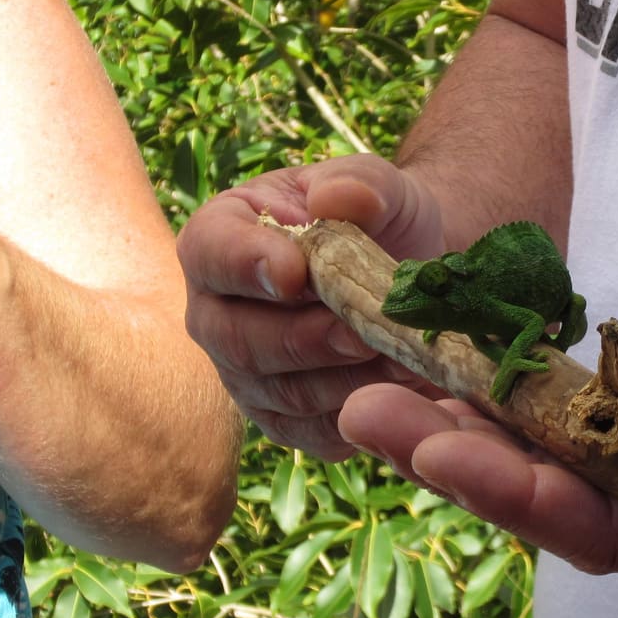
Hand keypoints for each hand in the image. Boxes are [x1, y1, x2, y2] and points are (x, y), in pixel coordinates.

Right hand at [177, 154, 450, 458]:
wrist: (405, 277)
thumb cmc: (377, 222)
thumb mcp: (379, 188)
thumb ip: (361, 184)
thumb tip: (338, 200)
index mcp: (219, 239)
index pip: (212, 254)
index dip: (248, 265)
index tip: (295, 272)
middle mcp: (215, 314)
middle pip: (239, 340)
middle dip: (307, 339)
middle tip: (365, 332)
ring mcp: (245, 375)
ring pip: (282, 393)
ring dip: (345, 380)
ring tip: (400, 360)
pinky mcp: (284, 421)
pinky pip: (312, 433)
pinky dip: (359, 414)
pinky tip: (400, 391)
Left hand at [338, 311, 617, 570]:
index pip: (607, 525)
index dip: (518, 490)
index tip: (435, 441)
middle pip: (554, 500)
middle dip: (459, 457)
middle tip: (362, 403)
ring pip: (558, 469)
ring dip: (473, 428)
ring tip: (386, 376)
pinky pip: (586, 432)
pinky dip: (524, 403)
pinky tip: (470, 365)